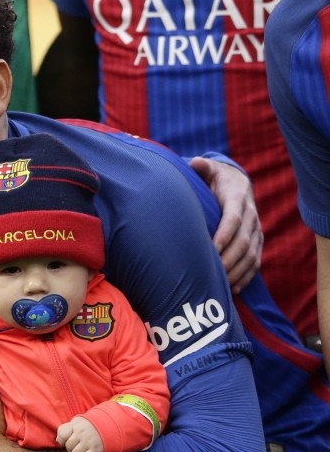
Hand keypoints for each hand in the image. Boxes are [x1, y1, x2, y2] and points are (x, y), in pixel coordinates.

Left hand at [56, 417, 103, 451]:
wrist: (106, 428)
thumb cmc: (85, 427)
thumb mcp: (75, 423)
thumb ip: (64, 429)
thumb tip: (58, 440)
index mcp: (76, 426)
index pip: (62, 435)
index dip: (61, 440)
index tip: (65, 441)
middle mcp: (82, 434)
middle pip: (68, 446)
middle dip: (69, 448)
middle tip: (75, 446)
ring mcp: (89, 443)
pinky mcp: (95, 451)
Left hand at [189, 156, 262, 292]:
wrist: (236, 184)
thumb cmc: (214, 179)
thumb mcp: (209, 170)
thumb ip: (202, 168)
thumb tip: (195, 163)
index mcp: (237, 199)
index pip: (233, 219)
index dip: (224, 235)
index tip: (212, 249)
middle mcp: (251, 216)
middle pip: (243, 242)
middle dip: (228, 260)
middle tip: (211, 274)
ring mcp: (256, 230)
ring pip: (251, 255)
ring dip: (236, 272)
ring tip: (220, 285)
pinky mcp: (257, 242)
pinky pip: (255, 262)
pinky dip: (246, 276)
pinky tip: (233, 289)